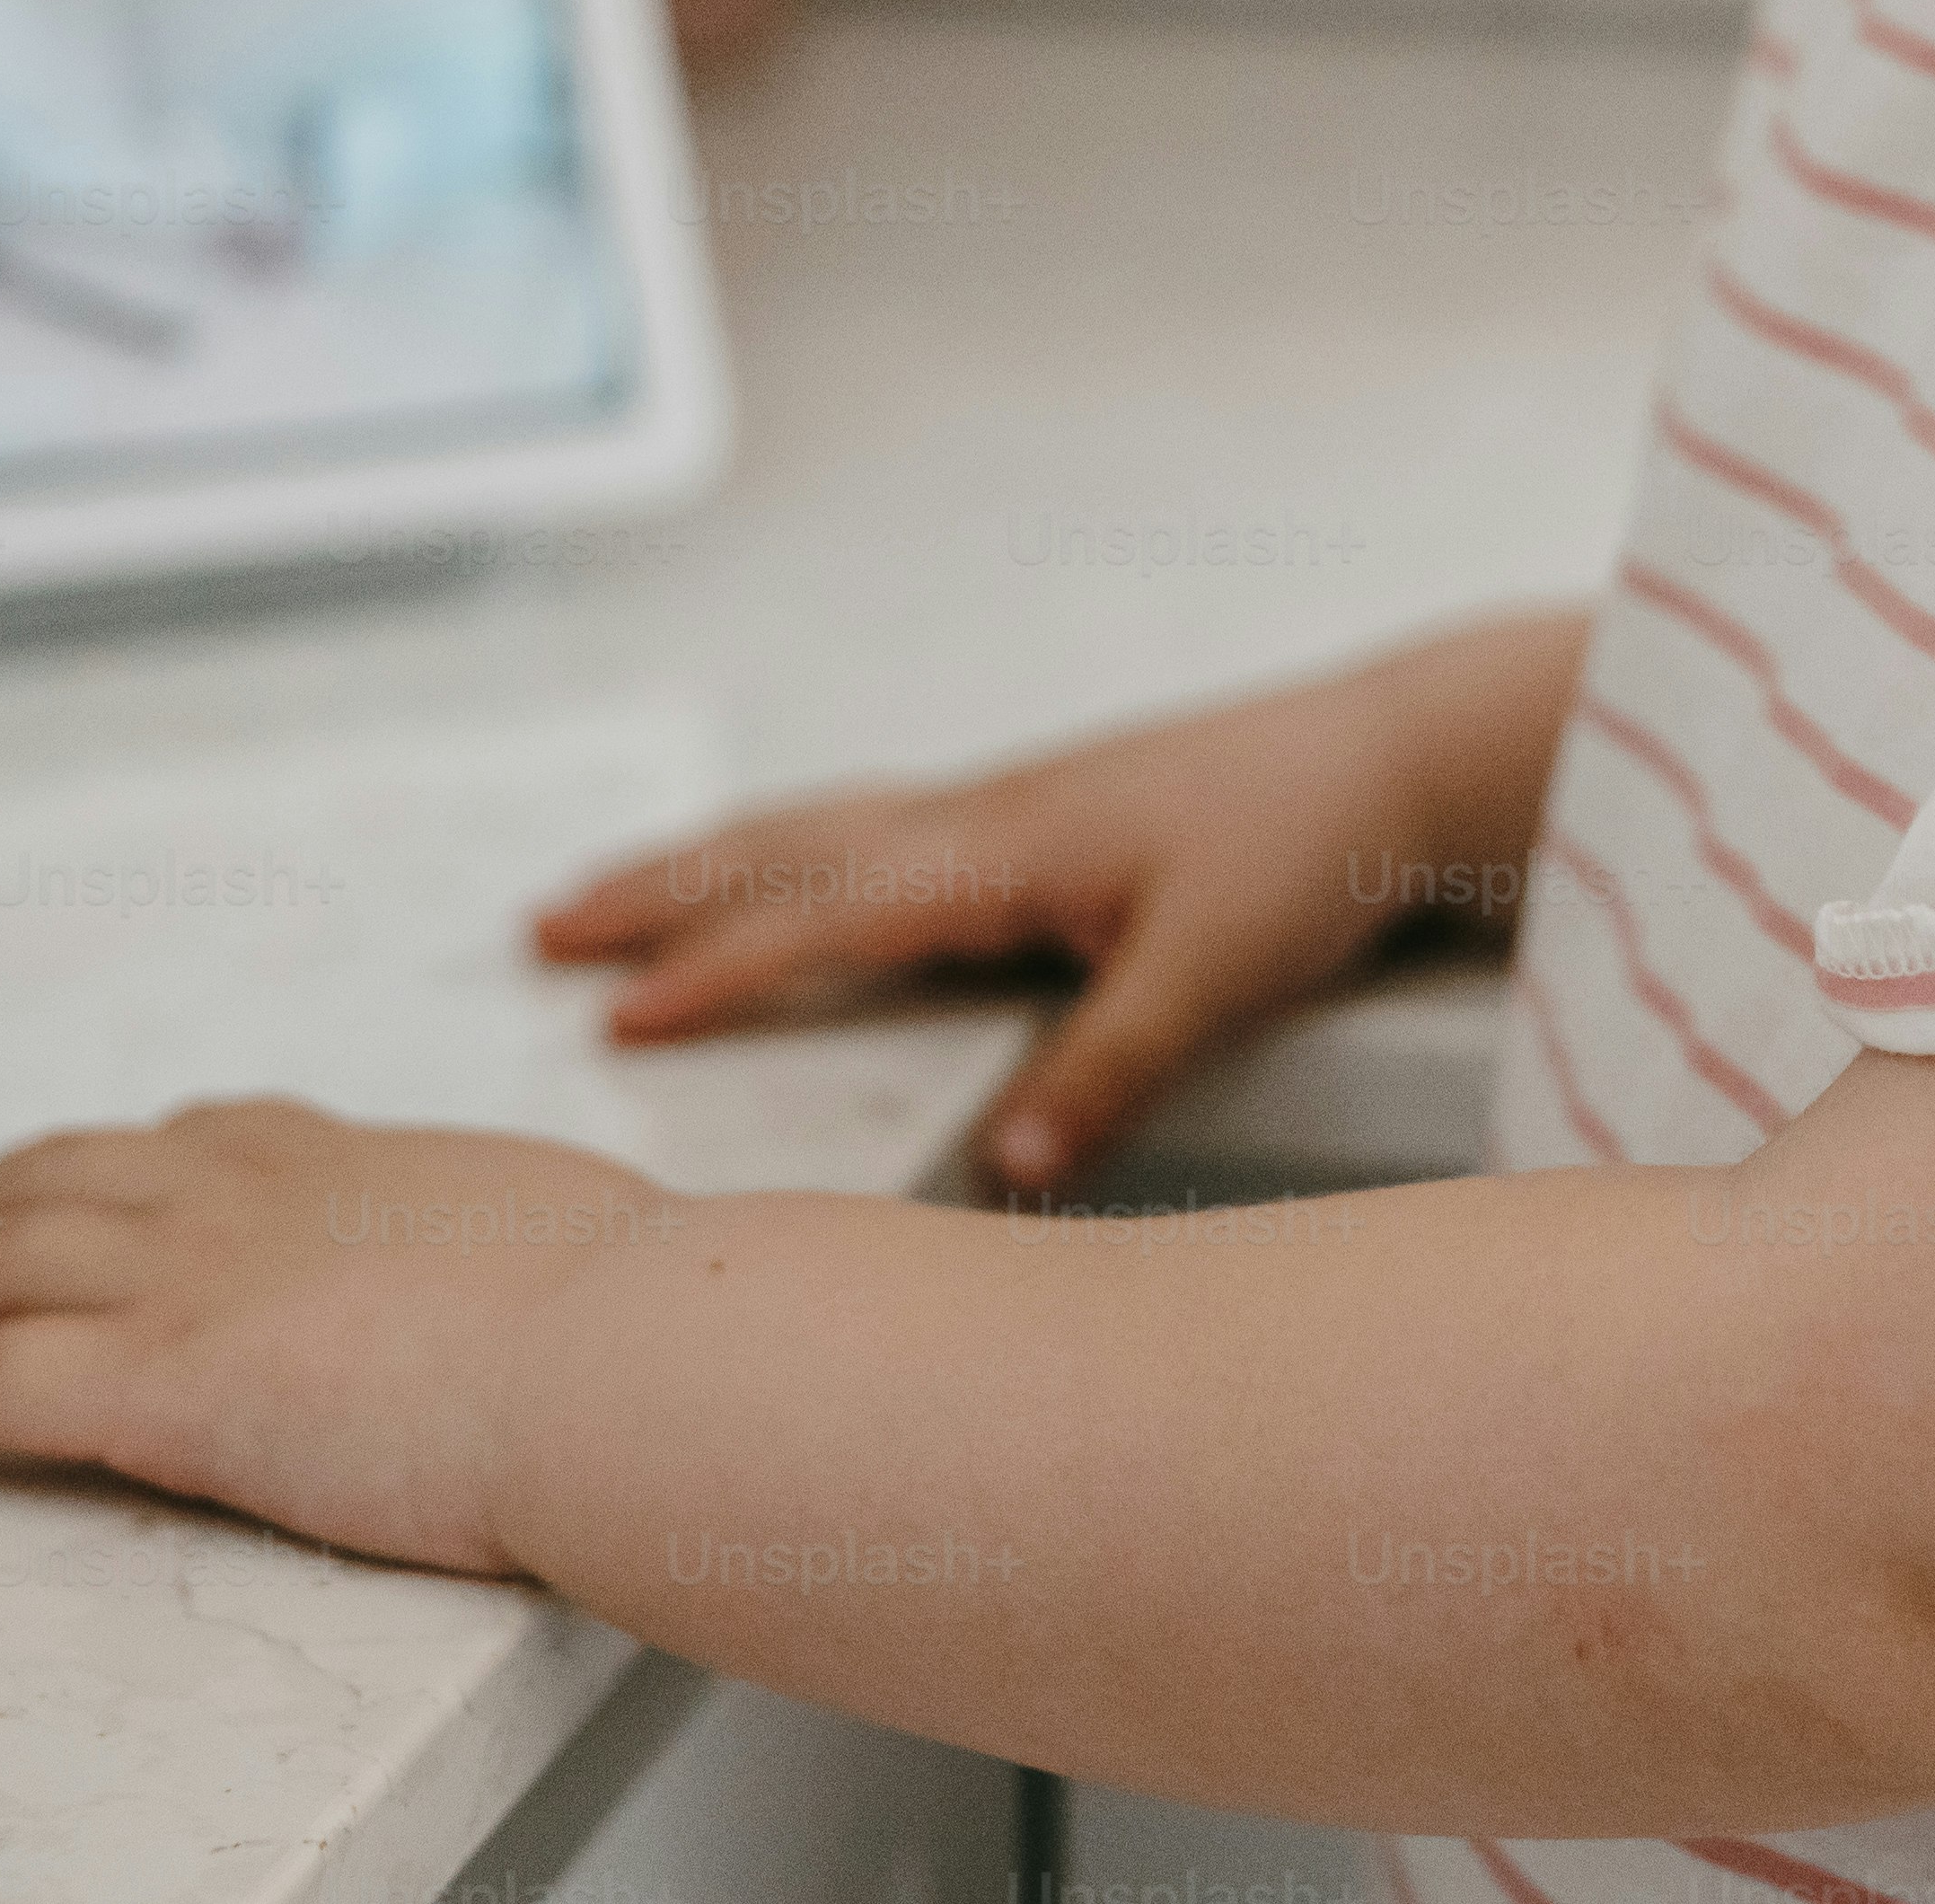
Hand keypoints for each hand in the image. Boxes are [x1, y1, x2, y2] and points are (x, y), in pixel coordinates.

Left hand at [0, 1097, 677, 1568]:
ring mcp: (186, 1281)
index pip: (202, 1137)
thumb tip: (568, 1260)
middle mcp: (242, 1195)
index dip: (120, 1164)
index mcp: (343, 1160)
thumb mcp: (568, 1228)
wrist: (613, 1349)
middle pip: (62, 1181)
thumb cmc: (629, 1304)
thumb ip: (519, 1242)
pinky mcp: (150, 1385)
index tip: (85, 1184)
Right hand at [529, 618, 1571, 1196]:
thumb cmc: (1308, 853)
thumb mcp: (1210, 977)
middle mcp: (984, 817)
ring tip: (616, 890)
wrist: (1393, 756)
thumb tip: (1000, 1179)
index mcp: (1004, 853)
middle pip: (786, 846)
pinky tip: (792, 872)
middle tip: (541, 923)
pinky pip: (875, 828)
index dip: (718, 968)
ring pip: (821, 826)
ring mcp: (1006, 808)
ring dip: (712, 859)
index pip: (827, 916)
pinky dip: (795, 848)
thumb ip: (1103, 1075)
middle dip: (661, 889)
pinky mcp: (1038, 817)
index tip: (614, 1015)